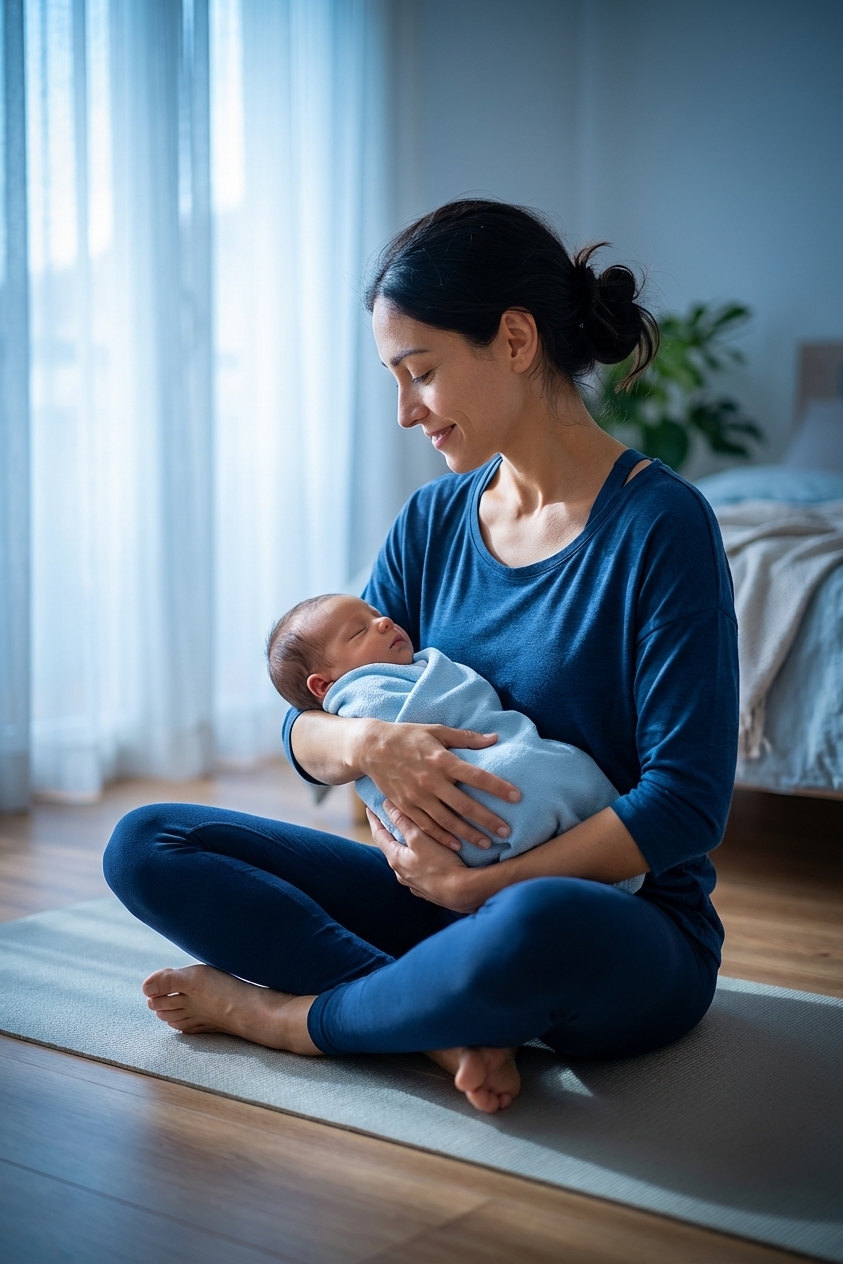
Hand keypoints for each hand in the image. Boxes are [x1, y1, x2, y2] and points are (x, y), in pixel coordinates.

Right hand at [358, 720, 519, 851]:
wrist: (371, 748)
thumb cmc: (408, 736)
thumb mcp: (437, 731)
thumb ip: (466, 737)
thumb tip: (494, 738)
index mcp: (442, 760)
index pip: (476, 776)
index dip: (497, 787)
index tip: (516, 797)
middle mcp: (431, 781)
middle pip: (464, 805)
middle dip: (487, 819)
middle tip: (507, 831)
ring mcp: (417, 796)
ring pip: (447, 821)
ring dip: (468, 834)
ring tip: (487, 844)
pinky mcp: (406, 806)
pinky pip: (426, 826)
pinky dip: (443, 838)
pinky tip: (458, 846)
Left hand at [368, 806, 488, 912]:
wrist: (462, 894)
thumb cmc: (441, 864)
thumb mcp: (419, 839)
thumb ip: (403, 822)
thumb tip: (387, 805)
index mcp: (395, 859)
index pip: (379, 834)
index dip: (374, 819)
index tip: (369, 808)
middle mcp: (401, 873)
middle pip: (391, 848)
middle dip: (389, 833)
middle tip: (389, 819)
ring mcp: (413, 883)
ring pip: (404, 861)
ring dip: (404, 848)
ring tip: (408, 837)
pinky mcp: (427, 889)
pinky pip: (417, 871)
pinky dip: (417, 861)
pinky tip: (424, 858)